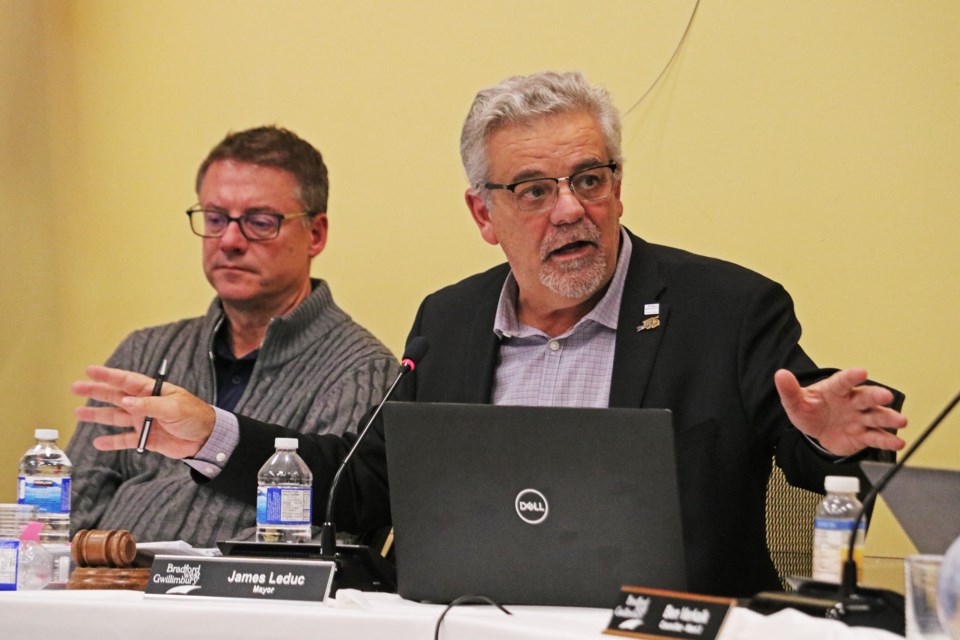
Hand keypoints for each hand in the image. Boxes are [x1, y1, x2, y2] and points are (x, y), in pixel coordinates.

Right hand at [72, 365, 215, 458]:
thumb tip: (125, 401)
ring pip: (116, 417)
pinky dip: (112, 442)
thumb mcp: (174, 408)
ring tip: (79, 413)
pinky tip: (98, 442)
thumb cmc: (196, 416)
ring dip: (98, 415)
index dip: (108, 375)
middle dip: (96, 391)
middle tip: (75, 387)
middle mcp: (145, 405)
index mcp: (153, 392)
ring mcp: (144, 421)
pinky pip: (125, 440)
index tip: (90, 370)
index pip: (126, 381)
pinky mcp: (146, 438)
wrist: (207, 439)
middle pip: (115, 396)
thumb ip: (149, 405)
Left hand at [774, 368, 907, 456]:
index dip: (851, 376)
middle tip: (886, 396)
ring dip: (888, 418)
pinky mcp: (863, 435)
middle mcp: (852, 402)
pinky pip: (876, 437)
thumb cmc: (810, 410)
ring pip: (876, 417)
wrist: (818, 430)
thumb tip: (780, 375)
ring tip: (900, 421)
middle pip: (865, 397)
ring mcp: (859, 418)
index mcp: (835, 390)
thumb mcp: (795, 402)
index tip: (861, 371)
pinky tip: (897, 442)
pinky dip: (886, 440)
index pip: (843, 381)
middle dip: (876, 396)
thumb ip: (789, 390)